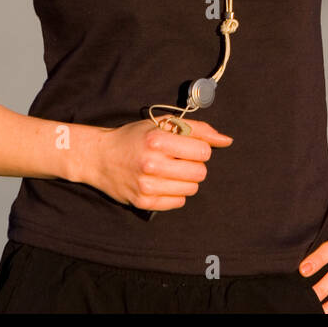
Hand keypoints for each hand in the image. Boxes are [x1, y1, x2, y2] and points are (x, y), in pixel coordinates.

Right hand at [84, 117, 232, 210]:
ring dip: (186, 180)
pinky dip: (175, 193)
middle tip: (180, 160)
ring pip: (191, 189)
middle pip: (200, 172)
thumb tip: (227, 140)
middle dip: (195, 165)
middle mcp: (151, 163)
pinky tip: (162, 182)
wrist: (100, 157)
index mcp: (157, 139)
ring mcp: (147, 185)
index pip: (203, 151)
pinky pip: (178, 202)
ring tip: (170, 171)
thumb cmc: (135, 138)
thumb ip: (198, 129)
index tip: (188, 148)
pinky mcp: (144, 202)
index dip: (199, 149)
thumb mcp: (163, 124)